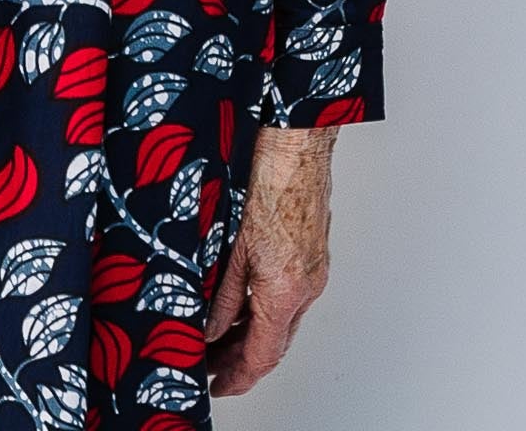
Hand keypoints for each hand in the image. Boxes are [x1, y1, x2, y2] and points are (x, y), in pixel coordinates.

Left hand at [204, 123, 338, 396]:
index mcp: (285, 288)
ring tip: (221, 337)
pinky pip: (291, 294)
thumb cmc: (265, 176)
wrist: (295, 138)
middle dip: (243, 359)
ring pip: (284, 318)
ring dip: (255, 333)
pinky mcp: (313, 249)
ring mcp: (314, 267)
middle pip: (276, 341)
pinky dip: (266, 307)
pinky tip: (243, 300)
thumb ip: (220, 294)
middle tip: (212, 367)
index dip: (238, 376)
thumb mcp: (229, 244)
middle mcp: (307, 284)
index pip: (263, 354)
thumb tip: (210, 330)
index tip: (218, 387)